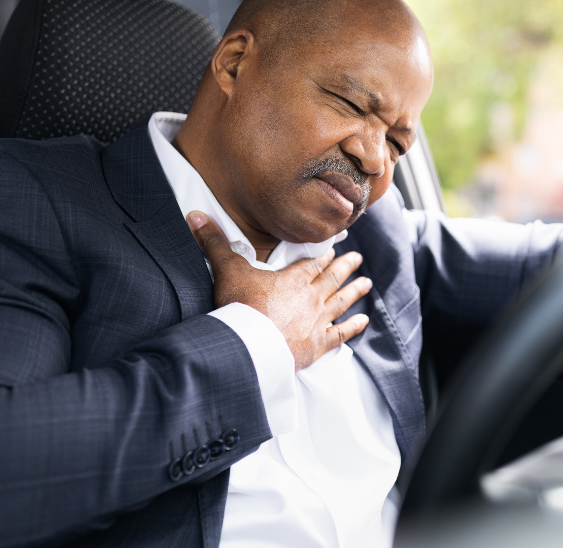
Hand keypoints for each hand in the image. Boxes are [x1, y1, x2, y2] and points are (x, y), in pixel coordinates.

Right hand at [187, 211, 371, 369]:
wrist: (250, 344)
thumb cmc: (240, 306)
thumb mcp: (227, 270)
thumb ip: (214, 243)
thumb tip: (196, 215)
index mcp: (293, 279)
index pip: (312, 262)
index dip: (323, 254)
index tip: (335, 247)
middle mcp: (310, 297)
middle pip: (332, 279)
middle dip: (345, 267)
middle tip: (358, 259)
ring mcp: (317, 321)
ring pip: (341, 302)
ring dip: (354, 292)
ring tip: (367, 283)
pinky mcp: (317, 345)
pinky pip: (340, 334)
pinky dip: (352, 328)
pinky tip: (363, 322)